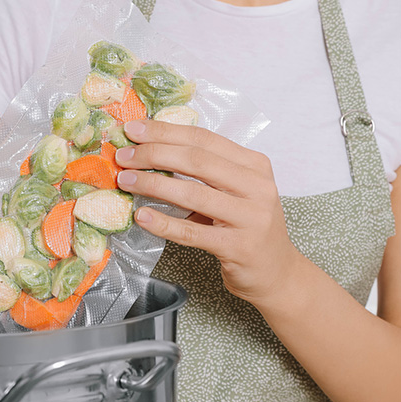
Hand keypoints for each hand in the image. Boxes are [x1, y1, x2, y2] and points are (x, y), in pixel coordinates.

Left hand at [115, 119, 303, 308]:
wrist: (276, 271)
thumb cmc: (249, 228)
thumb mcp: (237, 192)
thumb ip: (208, 174)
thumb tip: (155, 154)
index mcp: (254, 165)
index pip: (204, 139)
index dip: (165, 132)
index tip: (135, 129)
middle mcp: (256, 186)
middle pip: (196, 160)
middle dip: (154, 154)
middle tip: (124, 156)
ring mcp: (250, 217)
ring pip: (193, 193)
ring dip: (153, 185)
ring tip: (125, 181)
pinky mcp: (238, 246)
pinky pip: (193, 232)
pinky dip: (164, 223)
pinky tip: (142, 217)